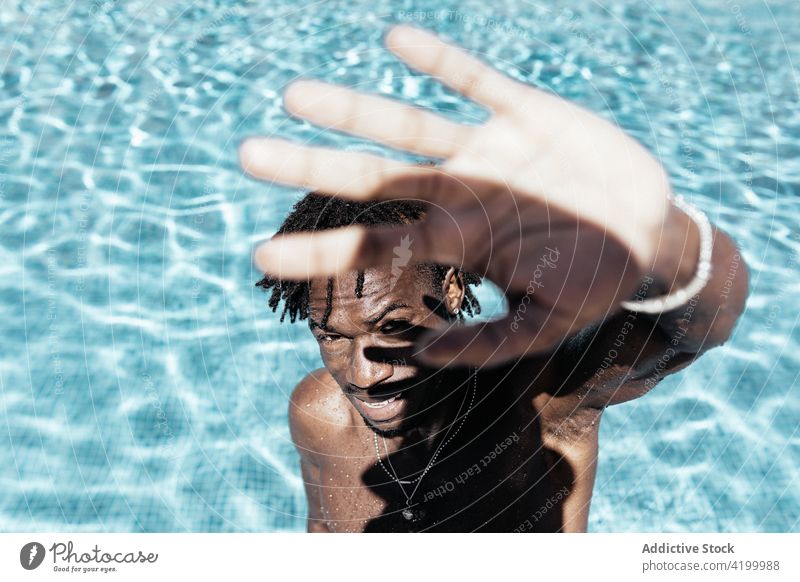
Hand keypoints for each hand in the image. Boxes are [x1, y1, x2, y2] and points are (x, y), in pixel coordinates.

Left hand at [240, 24, 672, 367]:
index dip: (317, 253)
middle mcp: (460, 192)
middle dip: (311, 166)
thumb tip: (422, 353)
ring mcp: (490, 150)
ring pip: (409, 124)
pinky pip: (475, 80)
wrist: (650, 238)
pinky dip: (440, 61)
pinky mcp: (526, 112)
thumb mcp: (544, 330)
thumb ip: (486, 345)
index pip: (374, 248)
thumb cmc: (594, 285)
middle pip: (372, 178)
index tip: (259, 256)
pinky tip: (395, 40)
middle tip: (245, 154)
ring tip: (294, 94)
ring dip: (354, 108)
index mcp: (459, 242)